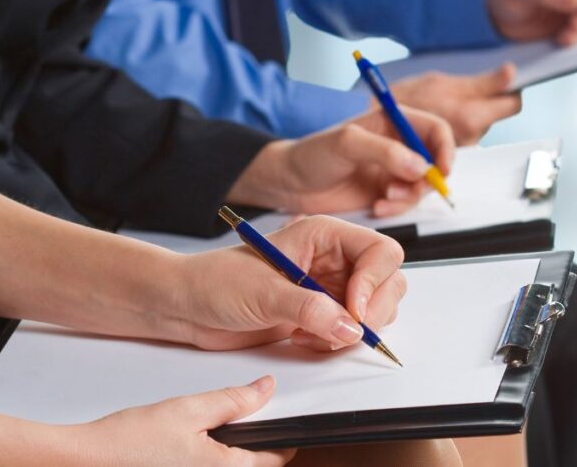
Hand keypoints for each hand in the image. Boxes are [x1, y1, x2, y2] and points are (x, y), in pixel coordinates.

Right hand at [69, 376, 293, 465]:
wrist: (83, 463)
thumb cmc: (127, 444)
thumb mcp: (187, 410)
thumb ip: (233, 400)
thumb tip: (265, 390)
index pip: (276, 457)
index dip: (283, 433)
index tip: (281, 416)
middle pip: (252, 466)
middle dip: (250, 442)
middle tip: (233, 418)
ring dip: (226, 451)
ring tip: (202, 432)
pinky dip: (206, 459)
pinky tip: (186, 446)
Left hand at [170, 215, 405, 350]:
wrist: (188, 305)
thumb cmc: (216, 282)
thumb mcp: (264, 293)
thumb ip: (310, 309)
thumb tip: (350, 327)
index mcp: (324, 234)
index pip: (381, 251)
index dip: (374, 282)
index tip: (352, 310)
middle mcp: (334, 258)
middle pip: (387, 280)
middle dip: (371, 311)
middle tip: (343, 332)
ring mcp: (331, 286)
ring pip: (376, 308)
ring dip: (353, 330)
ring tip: (314, 334)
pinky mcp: (323, 313)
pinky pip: (352, 330)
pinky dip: (337, 342)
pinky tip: (305, 339)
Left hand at [227, 107, 454, 216]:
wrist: (289, 184)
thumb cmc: (311, 155)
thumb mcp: (346, 144)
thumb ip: (384, 151)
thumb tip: (419, 165)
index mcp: (392, 121)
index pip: (435, 129)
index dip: (445, 149)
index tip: (441, 170)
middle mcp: (396, 144)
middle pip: (435, 160)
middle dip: (426, 179)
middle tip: (405, 189)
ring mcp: (392, 170)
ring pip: (422, 185)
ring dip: (409, 196)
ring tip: (384, 198)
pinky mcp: (385, 192)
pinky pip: (406, 203)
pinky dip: (398, 208)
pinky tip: (378, 208)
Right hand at [387, 64, 520, 144]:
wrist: (376, 126)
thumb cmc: (405, 100)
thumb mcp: (442, 82)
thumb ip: (482, 83)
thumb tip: (511, 73)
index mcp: (471, 116)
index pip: (512, 104)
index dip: (509, 91)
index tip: (500, 84)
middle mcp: (471, 138)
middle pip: (495, 118)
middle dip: (483, 107)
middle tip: (459, 96)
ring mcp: (462, 149)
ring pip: (480, 127)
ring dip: (469, 118)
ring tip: (445, 109)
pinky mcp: (455, 155)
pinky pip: (465, 139)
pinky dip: (457, 130)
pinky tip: (442, 121)